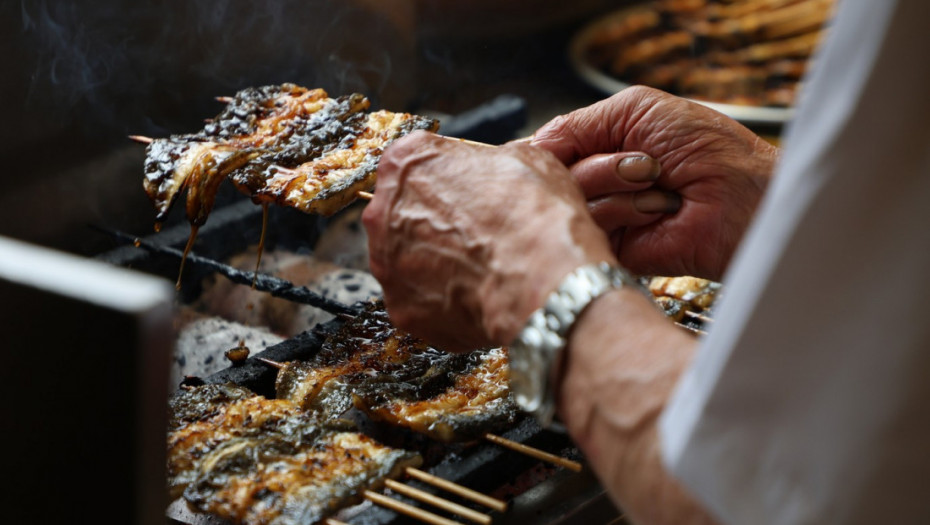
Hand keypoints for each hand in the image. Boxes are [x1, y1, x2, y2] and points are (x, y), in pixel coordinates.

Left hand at [362, 131, 615, 350]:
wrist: (543, 280)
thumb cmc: (534, 216)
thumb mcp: (525, 158)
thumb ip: (490, 161)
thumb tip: (498, 170)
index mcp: (407, 163)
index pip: (415, 165)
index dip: (448, 180)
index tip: (468, 193)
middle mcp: (384, 213)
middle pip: (403, 215)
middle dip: (434, 224)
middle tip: (474, 234)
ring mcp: (388, 265)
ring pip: (408, 262)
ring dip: (436, 264)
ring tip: (479, 270)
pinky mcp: (402, 309)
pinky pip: (420, 302)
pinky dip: (443, 302)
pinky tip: (476, 297)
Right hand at [532, 85, 779, 280]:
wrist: (745, 196)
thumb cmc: (707, 147)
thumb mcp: (635, 109)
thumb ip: (576, 124)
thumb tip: (529, 145)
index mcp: (598, 146)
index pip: (546, 150)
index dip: (547, 150)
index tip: (552, 150)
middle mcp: (596, 183)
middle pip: (551, 174)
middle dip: (599, 161)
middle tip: (644, 163)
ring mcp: (602, 217)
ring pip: (568, 199)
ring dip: (618, 183)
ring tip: (658, 183)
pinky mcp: (611, 250)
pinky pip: (588, 227)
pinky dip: (625, 210)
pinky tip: (659, 211)